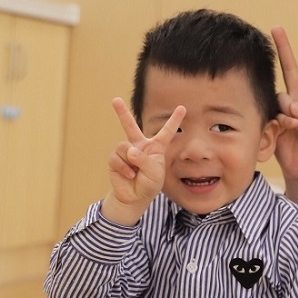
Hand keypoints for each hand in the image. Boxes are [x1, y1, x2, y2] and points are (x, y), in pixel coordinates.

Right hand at [101, 98, 185, 223]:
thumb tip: (129, 151)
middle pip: (130, 126)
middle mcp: (140, 146)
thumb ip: (144, 159)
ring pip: (124, 147)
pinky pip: (116, 158)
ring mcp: (126, 152)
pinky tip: (128, 175)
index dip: (174, 120)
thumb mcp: (154, 172)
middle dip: (122, 113)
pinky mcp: (115, 160)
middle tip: (115, 100)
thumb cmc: (149, 184)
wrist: (134, 198)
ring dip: (130, 161)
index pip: (167, 131)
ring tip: (135, 172)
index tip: (182, 108)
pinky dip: (123, 168)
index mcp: (155, 147)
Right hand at [271, 26, 297, 209]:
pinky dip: (280, 120)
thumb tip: (294, 103)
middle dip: (284, 49)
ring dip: (287, 107)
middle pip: (290, 70)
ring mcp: (284, 111)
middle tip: (275, 28)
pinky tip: (287, 130)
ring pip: (279, 94)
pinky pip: (271, 113)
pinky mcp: (272, 123)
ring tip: (297, 126)